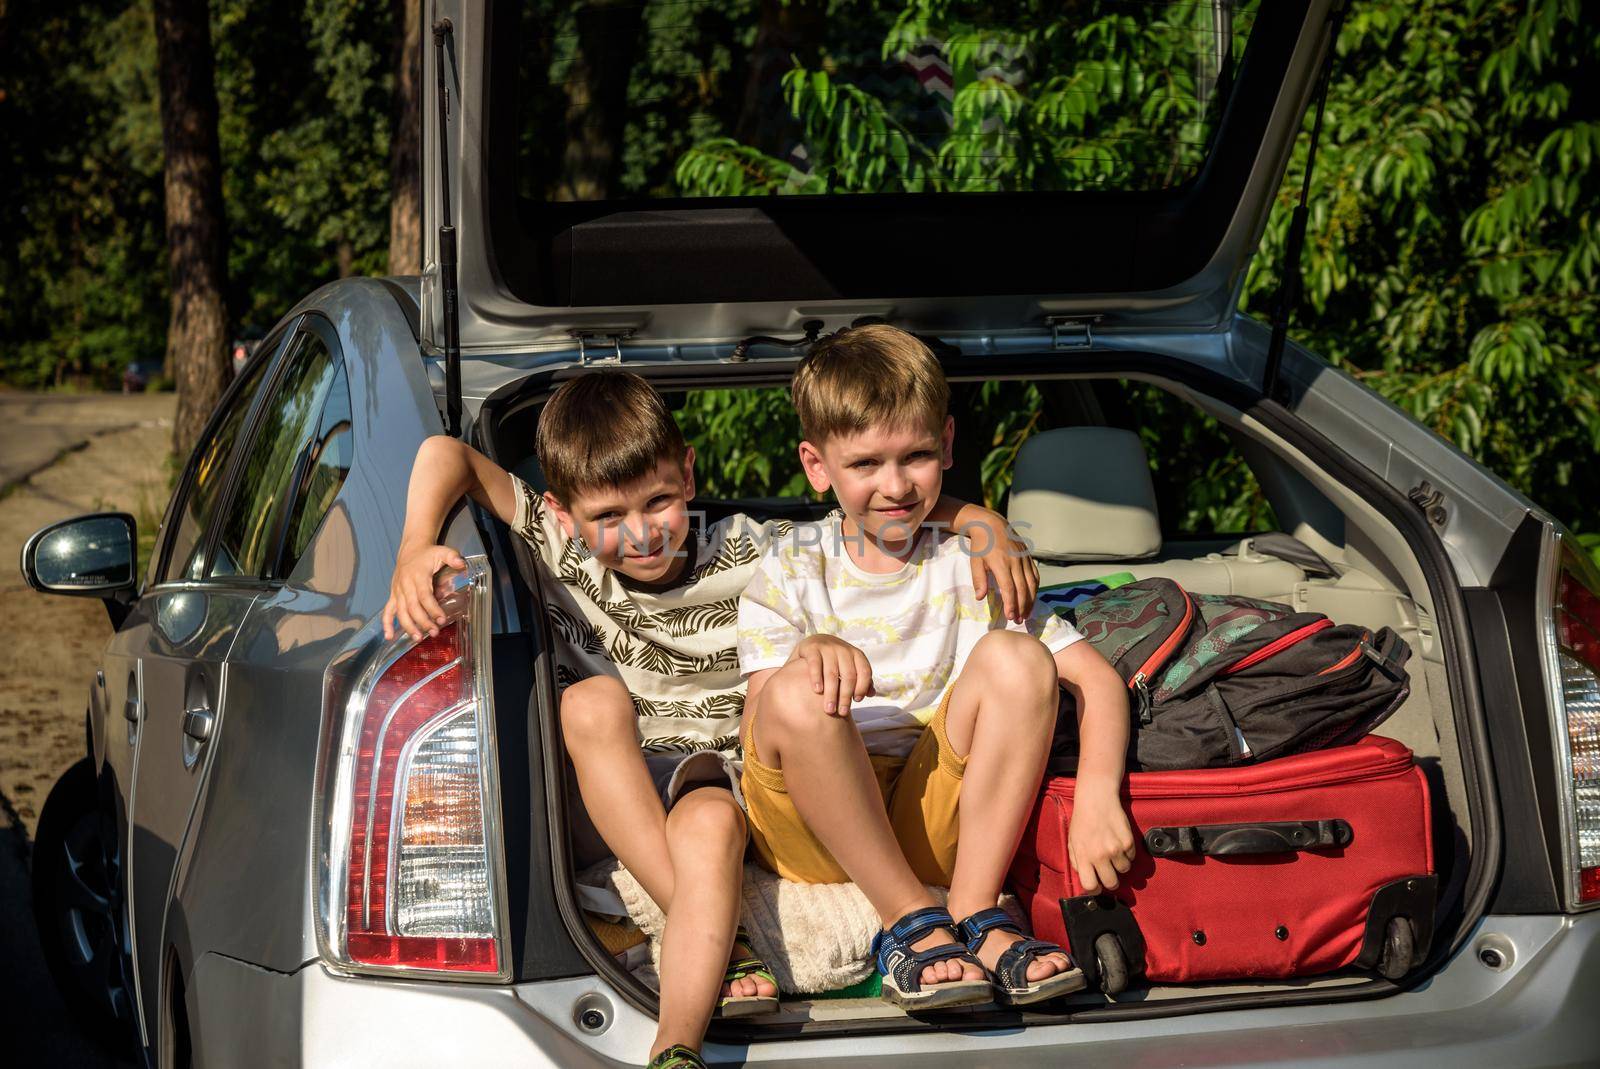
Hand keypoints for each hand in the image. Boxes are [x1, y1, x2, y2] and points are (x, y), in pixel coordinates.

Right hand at [383, 543, 466, 640]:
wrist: (410, 550)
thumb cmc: (428, 554)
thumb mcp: (442, 551)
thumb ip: (452, 557)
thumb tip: (462, 563)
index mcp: (418, 576)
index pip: (425, 595)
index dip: (433, 608)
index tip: (441, 619)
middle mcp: (405, 585)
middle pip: (413, 607)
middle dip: (423, 621)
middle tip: (434, 632)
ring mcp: (397, 591)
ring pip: (400, 612)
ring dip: (408, 626)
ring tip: (418, 638)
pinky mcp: (393, 595)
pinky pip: (387, 611)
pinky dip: (386, 623)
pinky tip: (389, 636)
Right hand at [792, 635, 874, 717]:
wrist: (814, 642)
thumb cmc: (835, 660)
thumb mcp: (850, 666)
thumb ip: (861, 679)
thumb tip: (871, 694)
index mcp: (856, 654)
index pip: (864, 671)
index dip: (863, 686)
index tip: (857, 701)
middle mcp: (844, 650)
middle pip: (849, 676)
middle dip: (846, 696)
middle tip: (842, 712)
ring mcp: (827, 648)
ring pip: (832, 673)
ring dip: (831, 693)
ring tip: (829, 710)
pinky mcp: (812, 648)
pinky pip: (815, 664)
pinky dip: (816, 678)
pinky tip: (817, 691)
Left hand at [961, 507, 1038, 623]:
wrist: (991, 524)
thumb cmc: (981, 545)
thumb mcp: (975, 562)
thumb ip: (979, 580)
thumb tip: (980, 598)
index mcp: (1001, 563)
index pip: (1009, 588)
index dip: (1011, 604)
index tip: (1010, 617)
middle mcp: (1015, 562)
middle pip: (1023, 589)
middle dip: (1022, 607)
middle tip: (1019, 621)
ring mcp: (1024, 559)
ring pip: (1032, 583)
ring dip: (1030, 600)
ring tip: (1026, 614)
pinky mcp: (1028, 557)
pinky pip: (1035, 575)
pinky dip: (1035, 588)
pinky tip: (1032, 598)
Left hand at [1068, 783, 1136, 893]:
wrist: (1096, 799)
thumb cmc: (1082, 820)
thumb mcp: (1072, 841)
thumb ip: (1077, 861)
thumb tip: (1086, 878)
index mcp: (1083, 856)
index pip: (1091, 886)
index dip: (1095, 889)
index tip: (1097, 887)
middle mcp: (1100, 855)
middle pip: (1112, 883)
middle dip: (1111, 881)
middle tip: (1109, 874)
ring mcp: (1116, 849)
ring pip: (1124, 870)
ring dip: (1120, 864)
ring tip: (1113, 852)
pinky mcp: (1128, 842)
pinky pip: (1131, 857)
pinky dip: (1127, 853)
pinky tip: (1119, 841)